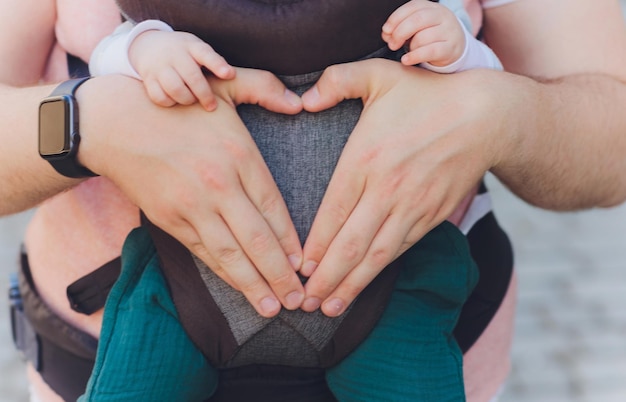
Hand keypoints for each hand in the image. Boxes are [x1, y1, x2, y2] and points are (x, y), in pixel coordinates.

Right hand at [77, 68, 305, 316]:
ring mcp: (193, 206)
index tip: (306, 265)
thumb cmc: (177, 109)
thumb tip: (298, 102)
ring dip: (254, 285)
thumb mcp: (223, 90)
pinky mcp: (170, 220)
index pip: (275, 208)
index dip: (292, 241)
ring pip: (230, 255)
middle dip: (281, 275)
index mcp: (240, 154)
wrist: (115, 123)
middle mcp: (219, 184)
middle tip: (299, 299)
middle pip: (258, 239)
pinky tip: (240, 287)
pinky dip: (224, 273)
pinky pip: (203, 253)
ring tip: (273, 307)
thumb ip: (263, 90)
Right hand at [129, 30, 235, 110]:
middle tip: (212, 106)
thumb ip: (214, 61)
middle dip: (204, 94)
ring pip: (175, 88)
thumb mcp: (197, 49)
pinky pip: (159, 96)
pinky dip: (169, 102)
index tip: (230, 75)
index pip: (205, 53)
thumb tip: (231, 75)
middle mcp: (174, 55)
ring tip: (192, 101)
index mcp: (191, 46)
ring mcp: (160, 66)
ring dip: (187, 99)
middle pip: (192, 77)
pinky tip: (176, 101)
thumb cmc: (184, 53)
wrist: (149, 46)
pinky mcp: (149, 79)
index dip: (218, 65)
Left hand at [299, 59, 512, 315]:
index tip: (298, 268)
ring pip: (376, 255)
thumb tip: (304, 98)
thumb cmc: (428, 94)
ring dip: (351, 285)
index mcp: (367, 158)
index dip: (314, 245)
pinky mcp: (432, 216)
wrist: (486, 116)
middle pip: (350, 244)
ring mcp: (412, 207)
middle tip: (305, 303)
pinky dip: (380, 272)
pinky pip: (400, 249)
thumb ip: (338, 80)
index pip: (332, 211)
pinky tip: (365, 285)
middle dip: (326, 278)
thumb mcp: (380, 76)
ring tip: (329, 309)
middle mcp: (387, 189)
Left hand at [382, 0, 465, 66]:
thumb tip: (387, 34)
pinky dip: (415, 56)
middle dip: (400, 33)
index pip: (412, 7)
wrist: (455, 47)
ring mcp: (448, 31)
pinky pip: (430, 51)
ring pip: (423, 37)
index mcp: (431, 7)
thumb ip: (401, 28)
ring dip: (410, 47)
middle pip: (417, 20)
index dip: (395, 18)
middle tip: (392, 44)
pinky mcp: (450, 48)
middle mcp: (442, 16)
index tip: (386, 30)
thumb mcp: (417, 28)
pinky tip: (406, 60)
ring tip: (408, 51)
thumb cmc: (432, 36)